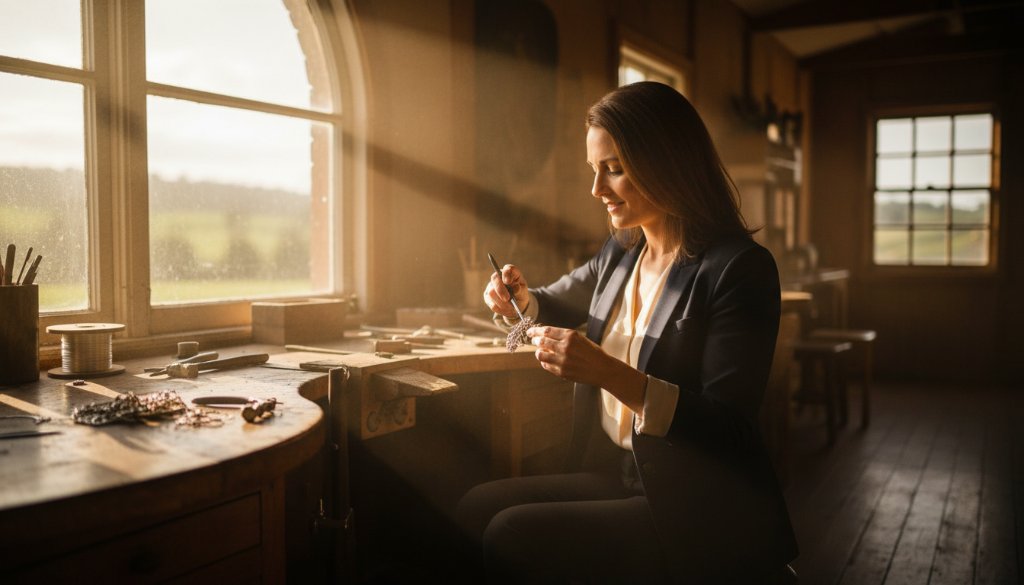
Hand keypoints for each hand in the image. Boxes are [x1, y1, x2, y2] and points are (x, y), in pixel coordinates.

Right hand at [484, 264, 529, 318]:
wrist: (516, 303)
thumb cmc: (520, 294)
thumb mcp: (523, 292)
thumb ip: (520, 289)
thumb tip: (515, 288)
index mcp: (510, 273)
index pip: (507, 269)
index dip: (506, 274)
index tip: (508, 281)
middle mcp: (498, 277)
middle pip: (495, 279)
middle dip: (501, 290)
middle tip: (507, 299)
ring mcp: (491, 286)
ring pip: (492, 293)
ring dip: (502, 302)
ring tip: (511, 308)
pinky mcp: (487, 297)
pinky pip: (492, 304)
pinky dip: (501, 309)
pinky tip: (507, 311)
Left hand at [527, 325, 646, 410]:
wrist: (603, 369)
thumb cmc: (593, 352)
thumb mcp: (580, 338)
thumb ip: (563, 337)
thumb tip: (545, 335)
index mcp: (570, 336)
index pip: (546, 331)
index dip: (536, 331)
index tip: (530, 331)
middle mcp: (565, 347)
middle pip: (541, 341)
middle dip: (535, 340)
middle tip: (534, 340)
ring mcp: (562, 360)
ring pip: (540, 354)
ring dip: (539, 352)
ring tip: (541, 351)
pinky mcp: (562, 372)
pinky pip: (546, 365)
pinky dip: (545, 362)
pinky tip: (548, 360)